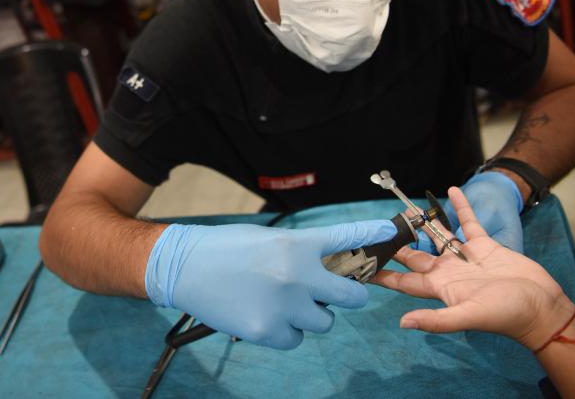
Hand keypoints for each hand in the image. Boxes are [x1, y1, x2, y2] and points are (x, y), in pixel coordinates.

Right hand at [144, 219, 396, 348]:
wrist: (184, 268)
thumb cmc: (226, 249)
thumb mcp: (268, 239)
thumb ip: (301, 253)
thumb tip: (330, 269)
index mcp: (296, 245)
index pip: (346, 239)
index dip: (372, 237)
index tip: (390, 234)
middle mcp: (296, 275)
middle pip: (350, 296)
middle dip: (350, 296)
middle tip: (339, 294)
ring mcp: (284, 306)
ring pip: (324, 322)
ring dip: (312, 315)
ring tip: (284, 302)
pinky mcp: (269, 331)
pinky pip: (296, 339)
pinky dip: (287, 332)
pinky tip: (267, 315)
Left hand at [375, 187, 574, 348]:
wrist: (542, 306)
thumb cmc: (506, 315)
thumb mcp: (468, 316)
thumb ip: (436, 319)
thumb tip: (403, 324)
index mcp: (440, 287)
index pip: (403, 281)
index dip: (383, 274)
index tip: (361, 266)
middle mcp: (449, 272)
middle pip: (415, 255)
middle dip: (397, 244)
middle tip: (378, 229)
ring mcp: (466, 258)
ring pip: (438, 236)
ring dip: (423, 223)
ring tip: (405, 208)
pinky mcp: (485, 246)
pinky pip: (469, 222)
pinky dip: (460, 207)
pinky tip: (450, 190)